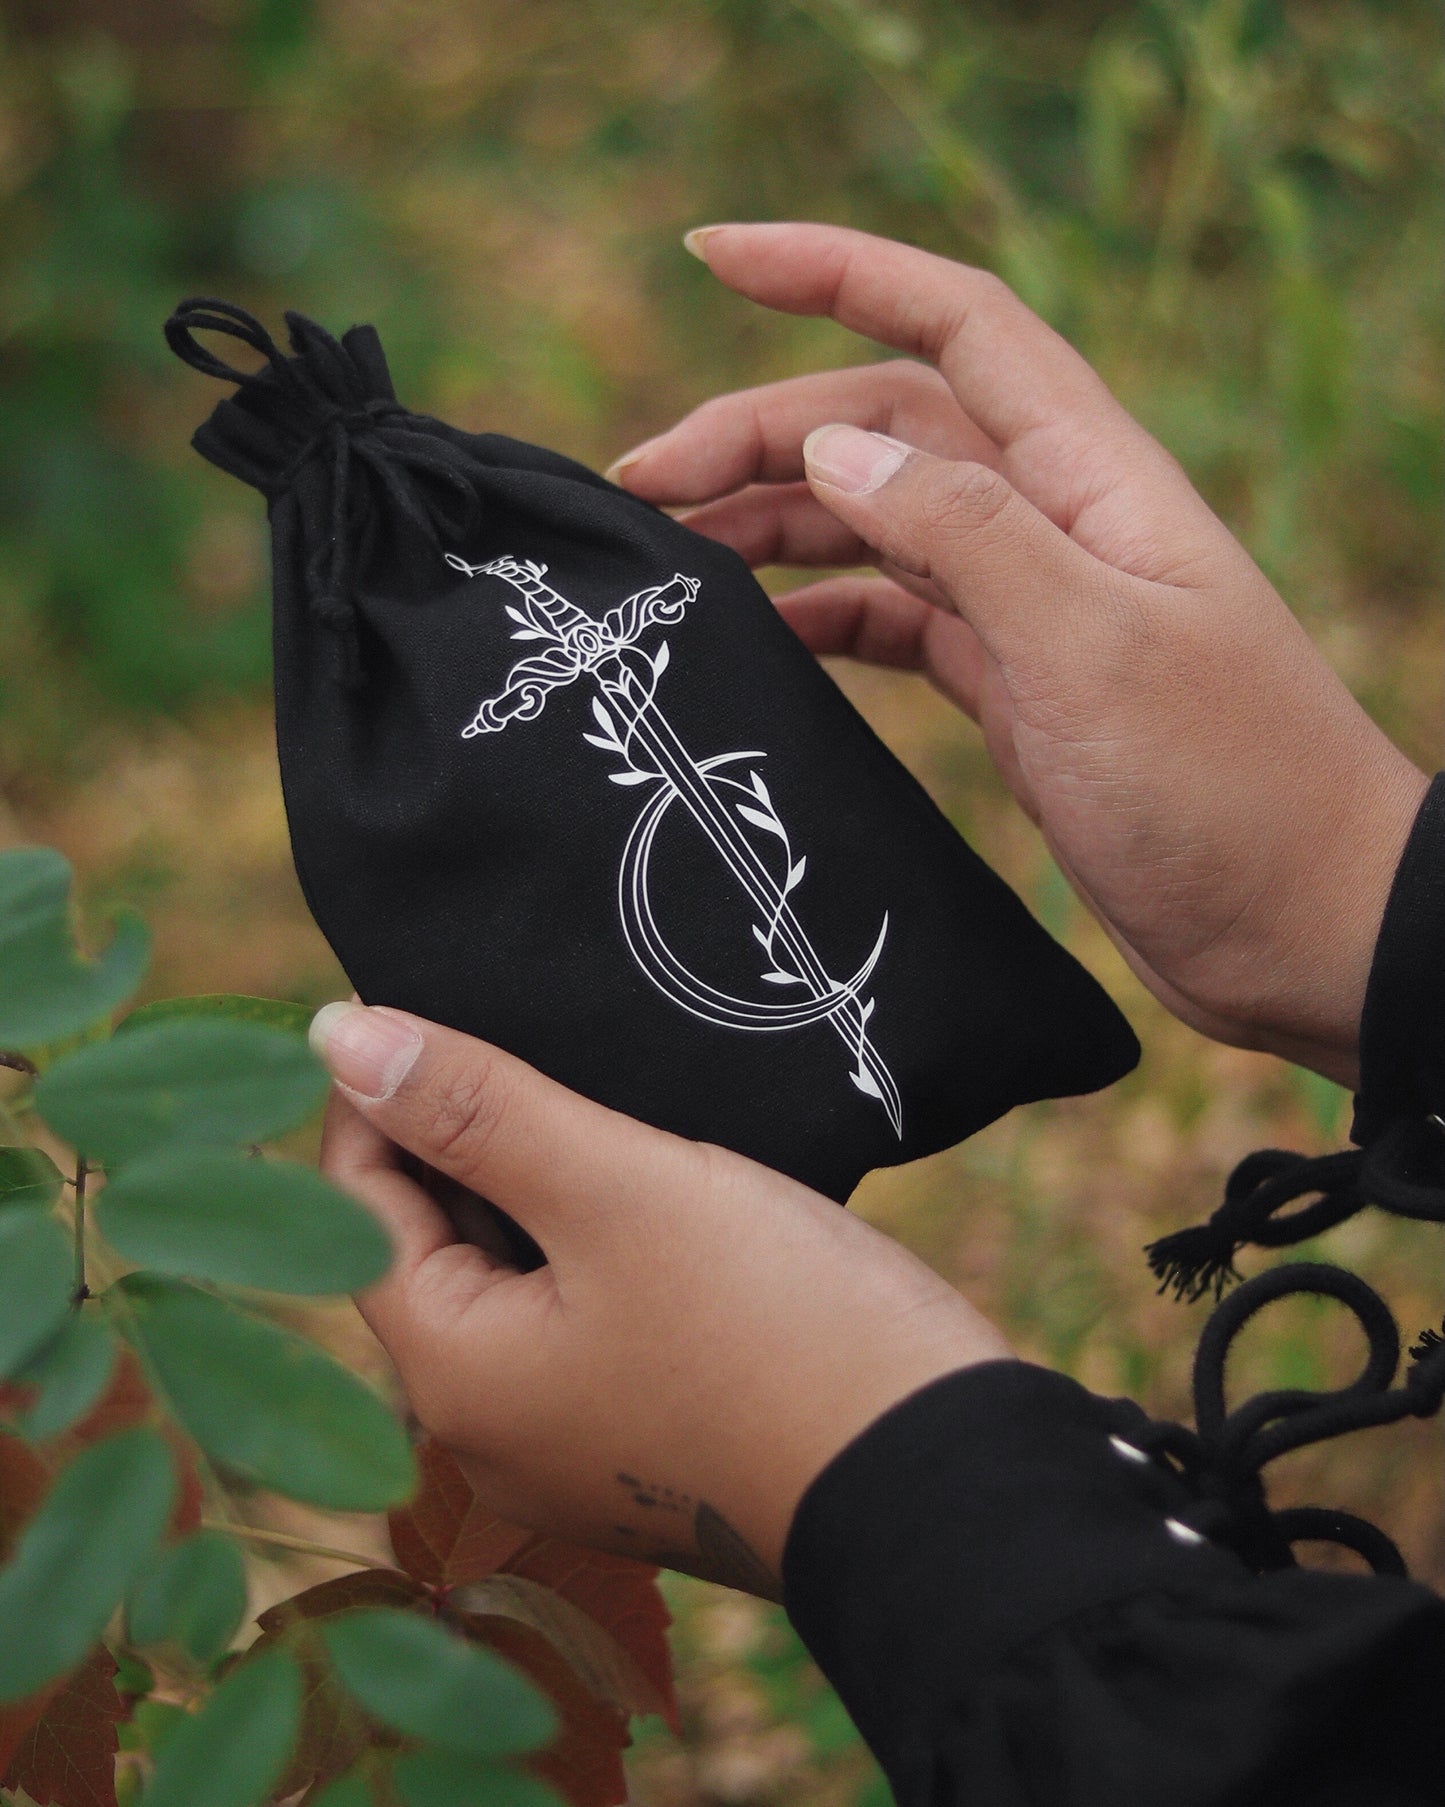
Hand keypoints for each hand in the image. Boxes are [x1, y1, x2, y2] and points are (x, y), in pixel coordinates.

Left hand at [313, 1002, 1008, 1594]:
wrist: (943, 1476)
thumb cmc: (775, 1326)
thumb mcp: (617, 1189)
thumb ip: (475, 1109)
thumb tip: (335, 1034)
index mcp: (452, 1373)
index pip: (358, 1201)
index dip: (384, 1089)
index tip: (440, 996)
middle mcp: (485, 1424)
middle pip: (432, 1238)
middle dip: (469, 1131)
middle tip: (534, 1031)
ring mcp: (566, 1436)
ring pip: (513, 1268)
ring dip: (539, 1178)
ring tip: (598, 1089)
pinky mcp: (639, 1430)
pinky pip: (580, 1307)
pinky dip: (595, 1234)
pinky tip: (649, 1172)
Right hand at [610, 223, 1427, 1086]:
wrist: (1301, 926)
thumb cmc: (1226, 787)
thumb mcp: (1090, 649)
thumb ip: (966, 536)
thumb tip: (836, 451)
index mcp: (1087, 478)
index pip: (952, 324)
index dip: (832, 270)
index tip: (710, 254)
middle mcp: (1054, 522)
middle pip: (884, 430)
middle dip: (759, 434)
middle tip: (638, 486)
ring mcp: (1031, 606)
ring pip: (877, 525)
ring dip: (775, 527)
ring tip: (671, 560)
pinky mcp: (1015, 686)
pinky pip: (896, 621)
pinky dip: (822, 617)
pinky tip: (759, 639)